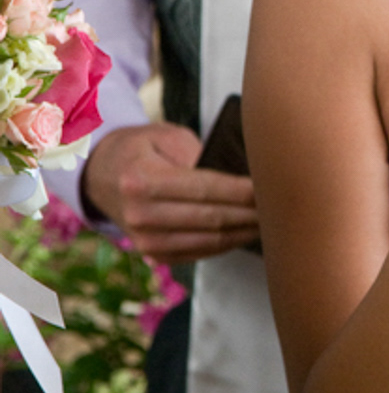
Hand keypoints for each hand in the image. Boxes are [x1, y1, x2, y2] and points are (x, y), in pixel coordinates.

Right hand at [82, 122, 259, 260]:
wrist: (103, 175)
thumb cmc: (143, 149)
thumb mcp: (166, 137)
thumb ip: (199, 155)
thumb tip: (240, 176)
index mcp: (141, 181)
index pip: (203, 189)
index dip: (239, 191)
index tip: (268, 187)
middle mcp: (140, 215)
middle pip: (210, 218)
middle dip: (249, 213)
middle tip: (282, 205)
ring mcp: (145, 241)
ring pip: (209, 241)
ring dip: (244, 232)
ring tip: (273, 221)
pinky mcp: (154, 255)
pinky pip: (201, 252)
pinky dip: (228, 243)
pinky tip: (249, 232)